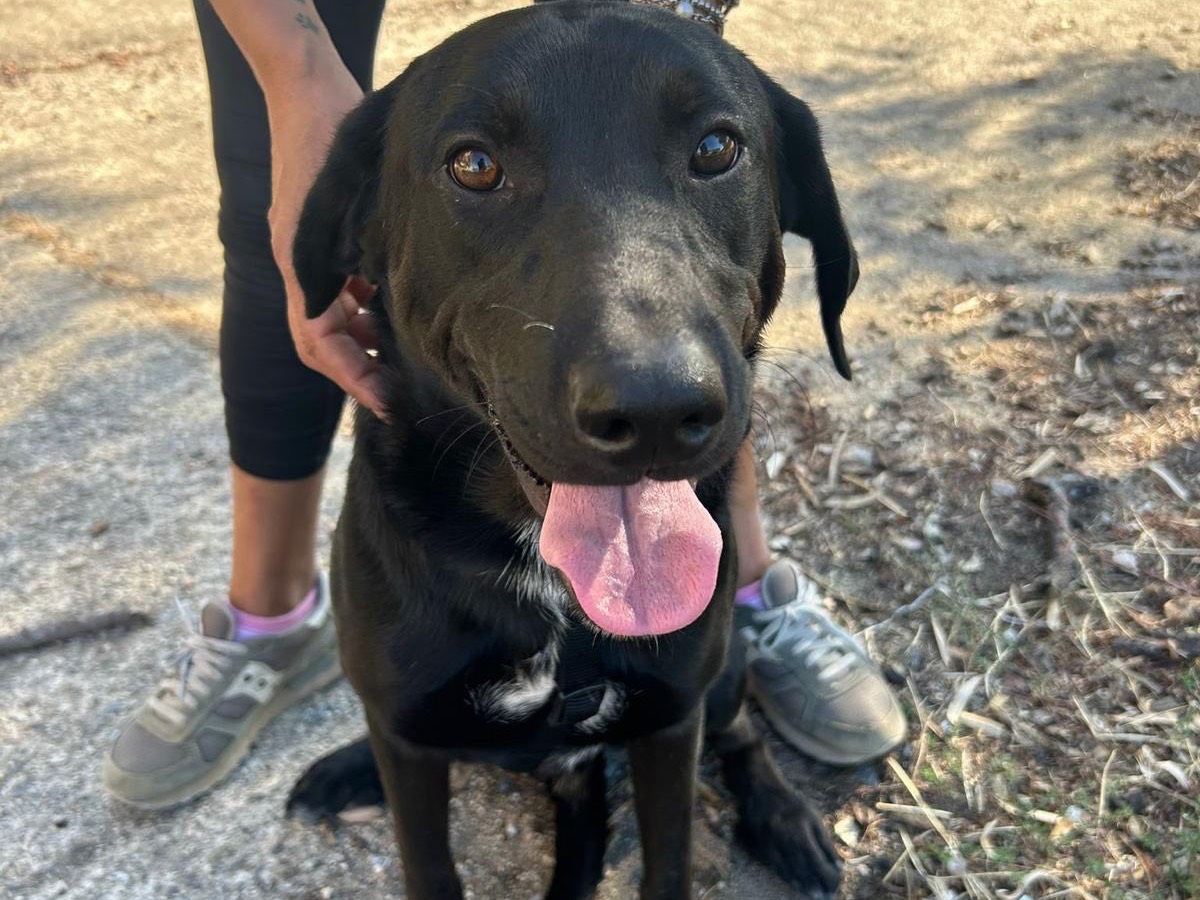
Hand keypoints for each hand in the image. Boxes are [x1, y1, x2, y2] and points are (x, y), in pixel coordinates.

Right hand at [267, 75, 387, 418]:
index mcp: (300, 264)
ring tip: (401, 365)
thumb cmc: (331, 139)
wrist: (310, 90)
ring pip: (334, 318)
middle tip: (400, 396)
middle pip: (324, 340)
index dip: (352, 377)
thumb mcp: (351, 207)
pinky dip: (366, 310)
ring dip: (363, 343)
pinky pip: (342, 291)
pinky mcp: (324, 241)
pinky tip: (395, 317)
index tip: (386, 402)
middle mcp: (300, 265)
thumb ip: (361, 264)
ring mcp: (310, 254)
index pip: (318, 343)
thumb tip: (382, 325)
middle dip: (359, 371)